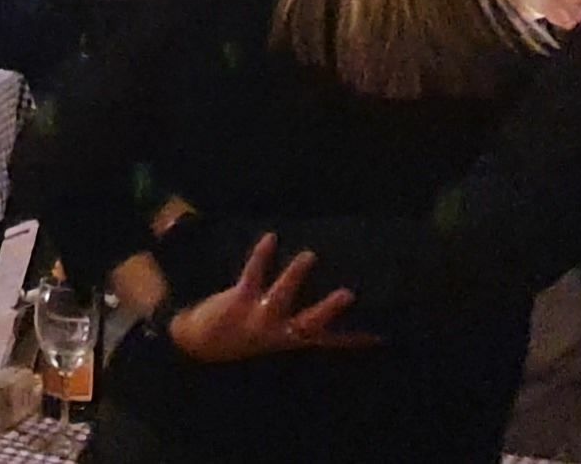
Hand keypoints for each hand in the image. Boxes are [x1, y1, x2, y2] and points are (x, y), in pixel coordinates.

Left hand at [164, 237, 370, 363]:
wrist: (198, 343)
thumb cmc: (244, 334)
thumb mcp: (276, 338)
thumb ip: (304, 329)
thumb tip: (330, 313)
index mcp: (291, 339)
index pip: (328, 341)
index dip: (354, 339)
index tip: (383, 335)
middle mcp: (279, 331)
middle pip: (309, 324)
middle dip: (328, 311)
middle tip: (350, 293)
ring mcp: (259, 317)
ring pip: (281, 297)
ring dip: (294, 276)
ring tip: (309, 255)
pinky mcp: (239, 301)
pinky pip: (253, 275)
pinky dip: (262, 255)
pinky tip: (270, 237)